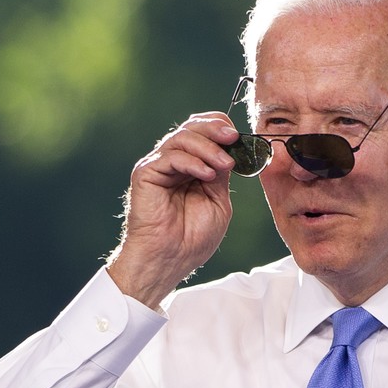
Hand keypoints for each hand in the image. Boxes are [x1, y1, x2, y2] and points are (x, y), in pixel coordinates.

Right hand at [106, 113, 241, 307]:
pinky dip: (192, 161)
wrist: (170, 260)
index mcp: (191, 166)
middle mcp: (174, 162)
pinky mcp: (146, 173)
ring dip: (208, 147)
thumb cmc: (192, 238)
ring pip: (182, 137)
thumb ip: (222, 173)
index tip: (241, 138)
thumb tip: (231, 148)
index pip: (204, 131)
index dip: (221, 128)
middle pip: (192, 127)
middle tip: (234, 138)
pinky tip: (207, 174)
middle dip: (216, 128)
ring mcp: (159, 166)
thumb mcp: (218, 201)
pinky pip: (170, 156)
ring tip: (225, 165)